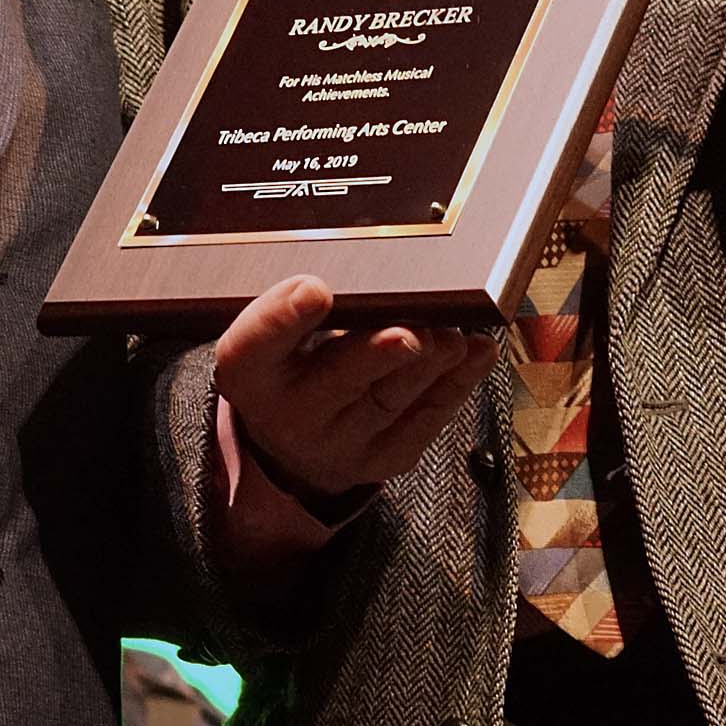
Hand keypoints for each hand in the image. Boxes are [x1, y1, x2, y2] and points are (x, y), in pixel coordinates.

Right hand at [216, 277, 502, 504]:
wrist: (296, 441)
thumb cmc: (290, 364)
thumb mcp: (276, 333)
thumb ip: (302, 302)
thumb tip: (366, 267)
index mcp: (250, 370)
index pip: (255, 344)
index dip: (284, 317)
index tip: (314, 290)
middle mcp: (290, 414)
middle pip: (337, 379)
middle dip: (376, 354)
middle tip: (410, 332)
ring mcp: (340, 443)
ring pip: (390, 400)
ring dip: (428, 365)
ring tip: (452, 337)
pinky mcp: (384, 457)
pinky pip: (425, 420)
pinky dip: (455, 384)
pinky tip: (476, 352)